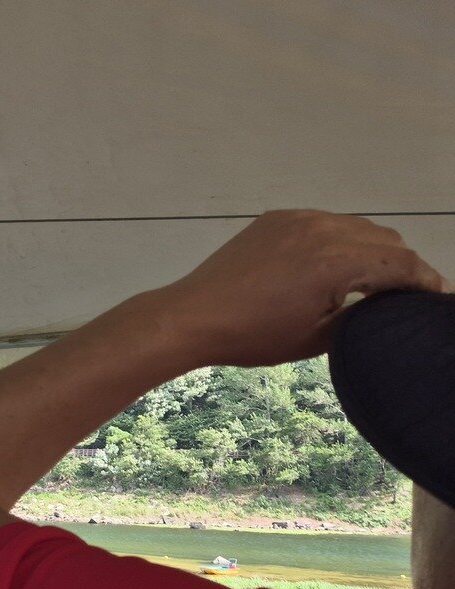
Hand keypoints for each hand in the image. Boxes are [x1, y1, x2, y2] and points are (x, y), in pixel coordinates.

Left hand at [152, 210, 446, 368]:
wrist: (192, 316)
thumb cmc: (251, 336)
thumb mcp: (317, 337)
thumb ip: (362, 315)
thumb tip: (385, 303)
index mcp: (336, 260)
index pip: (400, 263)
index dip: (424, 281)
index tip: (435, 296)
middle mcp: (322, 229)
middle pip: (385, 240)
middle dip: (400, 266)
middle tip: (404, 294)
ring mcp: (297, 219)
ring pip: (356, 227)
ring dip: (370, 250)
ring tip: (370, 280)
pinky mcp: (277, 218)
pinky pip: (324, 223)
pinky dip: (338, 240)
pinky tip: (331, 265)